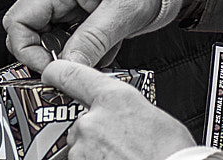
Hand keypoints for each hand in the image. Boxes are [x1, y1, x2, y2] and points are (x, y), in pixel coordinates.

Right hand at [4, 0, 160, 71]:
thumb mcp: (124, 11)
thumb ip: (93, 40)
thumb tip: (67, 67)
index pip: (16, 23)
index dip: (28, 53)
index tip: (55, 70)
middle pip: (26, 32)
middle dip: (50, 55)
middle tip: (80, 65)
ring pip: (45, 35)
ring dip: (69, 51)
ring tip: (100, 49)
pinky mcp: (68, 0)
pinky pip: (61, 30)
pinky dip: (79, 43)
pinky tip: (102, 40)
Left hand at [43, 59, 196, 159]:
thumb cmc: (172, 154)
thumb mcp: (152, 115)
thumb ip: (125, 108)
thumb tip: (120, 113)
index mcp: (112, 98)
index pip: (72, 74)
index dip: (58, 71)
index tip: (50, 72)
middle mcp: (92, 121)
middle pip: (81, 120)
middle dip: (95, 131)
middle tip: (120, 142)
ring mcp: (83, 149)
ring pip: (81, 146)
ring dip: (95, 152)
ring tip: (122, 156)